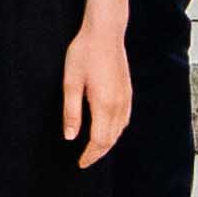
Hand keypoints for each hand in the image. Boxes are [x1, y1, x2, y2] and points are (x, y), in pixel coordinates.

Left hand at [62, 22, 132, 167]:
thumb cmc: (84, 54)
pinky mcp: (127, 91)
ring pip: (119, 130)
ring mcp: (125, 98)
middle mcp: (118, 104)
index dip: (90, 155)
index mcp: (104, 104)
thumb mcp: (70, 82)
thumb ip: (71, 112)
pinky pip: (124, 119)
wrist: (105, 32)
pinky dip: (116, 131)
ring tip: (94, 150)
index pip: (99, 140)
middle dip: (98, 153)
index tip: (80, 163)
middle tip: (85, 161)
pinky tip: (108, 130)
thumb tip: (70, 137)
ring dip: (108, 143)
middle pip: (111, 139)